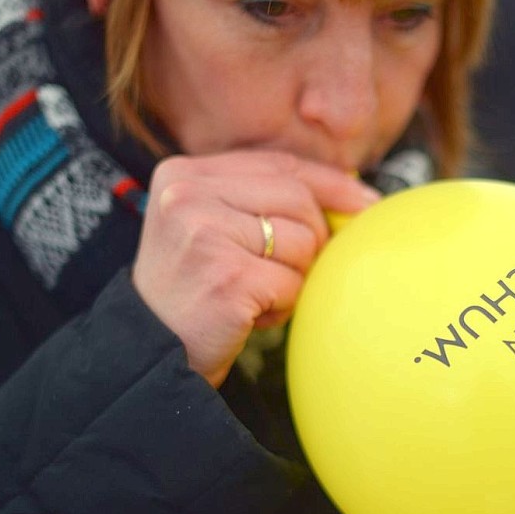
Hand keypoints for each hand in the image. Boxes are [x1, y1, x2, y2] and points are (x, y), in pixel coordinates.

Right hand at [132, 150, 379, 386]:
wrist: (150, 349)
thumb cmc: (193, 291)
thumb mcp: (214, 228)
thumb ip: (263, 201)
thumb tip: (352, 194)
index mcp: (184, 174)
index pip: (278, 164)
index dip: (329, 182)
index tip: (365, 201)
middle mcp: (188, 195)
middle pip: (298, 199)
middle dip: (311, 240)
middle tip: (287, 271)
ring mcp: (204, 233)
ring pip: (302, 241)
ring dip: (294, 277)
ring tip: (258, 295)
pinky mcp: (226, 277)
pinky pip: (292, 283)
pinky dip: (283, 306)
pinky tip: (252, 315)